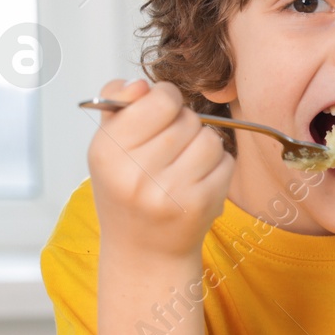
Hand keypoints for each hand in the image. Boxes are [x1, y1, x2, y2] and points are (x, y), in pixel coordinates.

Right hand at [86, 79, 234, 262]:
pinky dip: (218, 167)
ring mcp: (170, 193)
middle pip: (187, 119)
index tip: (163, 111)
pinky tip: (198, 180)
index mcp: (108, 152)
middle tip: (171, 147)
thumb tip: (141, 84)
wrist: (144, 250)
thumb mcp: (108, 146)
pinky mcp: (200, 205)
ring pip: (210, 139)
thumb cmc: (126, 190)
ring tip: (185, 163)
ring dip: (203, 145)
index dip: (167, 99)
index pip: (159, 100)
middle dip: (185, 125)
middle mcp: (136, 174)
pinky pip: (226, 163)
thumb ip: (119, 104)